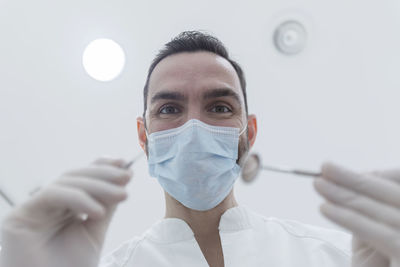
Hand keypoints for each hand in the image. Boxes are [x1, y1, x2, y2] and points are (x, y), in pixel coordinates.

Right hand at [0, 157, 131, 266]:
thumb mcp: (95, 231)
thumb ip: (106, 205)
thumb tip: (123, 175)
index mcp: (63, 208)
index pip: (82, 178)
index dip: (101, 167)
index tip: (125, 164)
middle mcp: (48, 206)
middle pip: (75, 177)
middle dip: (103, 174)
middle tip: (126, 176)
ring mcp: (33, 209)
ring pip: (66, 182)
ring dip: (97, 185)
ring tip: (121, 195)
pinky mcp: (20, 216)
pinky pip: (51, 195)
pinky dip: (77, 198)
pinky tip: (98, 211)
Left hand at [314, 163, 399, 266]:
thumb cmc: (385, 261)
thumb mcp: (384, 236)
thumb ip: (376, 211)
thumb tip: (362, 178)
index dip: (379, 176)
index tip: (348, 171)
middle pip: (392, 194)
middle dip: (355, 179)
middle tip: (326, 167)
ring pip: (381, 212)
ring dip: (346, 194)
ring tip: (318, 184)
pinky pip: (379, 233)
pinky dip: (349, 218)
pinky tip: (325, 208)